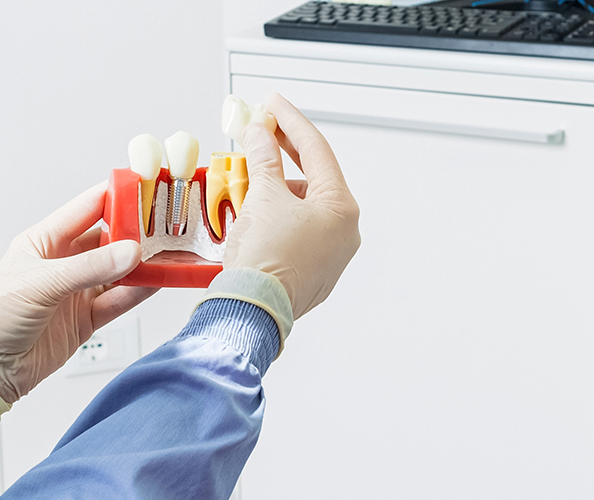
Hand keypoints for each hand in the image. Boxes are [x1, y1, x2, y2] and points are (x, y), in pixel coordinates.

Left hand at [0, 183, 158, 402]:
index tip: (148, 189)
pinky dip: (138, 293)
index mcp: (44, 241)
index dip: (118, 196)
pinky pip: (118, 301)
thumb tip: (130, 252)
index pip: (89, 207)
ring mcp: (76, 291)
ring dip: (143, 265)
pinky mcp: (85, 320)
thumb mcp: (40, 284)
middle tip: (168, 226)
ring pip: (118, 271)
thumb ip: (88, 268)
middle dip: (138, 233)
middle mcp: (63, 262)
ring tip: (171, 255)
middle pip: (110, 239)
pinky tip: (156, 283)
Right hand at [226, 93, 360, 319]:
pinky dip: (277, 214)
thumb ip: (263, 158)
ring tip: (248, 176)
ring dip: (277, 187)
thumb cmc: (264, 260)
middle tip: (261, 131)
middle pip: (312, 179)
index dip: (290, 122)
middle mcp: (344, 233)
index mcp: (341, 209)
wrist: (251, 310)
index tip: (272, 104)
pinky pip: (296, 232)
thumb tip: (259, 133)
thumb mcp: (263, 196)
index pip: (316, 151)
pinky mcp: (312, 273)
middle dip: (283, 154)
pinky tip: (255, 208)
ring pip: (303, 207)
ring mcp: (330, 256)